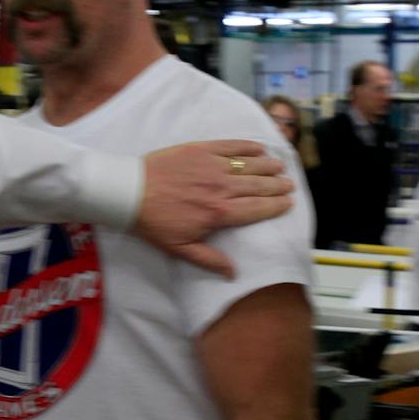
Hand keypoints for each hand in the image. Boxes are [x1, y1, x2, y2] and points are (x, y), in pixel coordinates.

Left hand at [137, 141, 292, 278]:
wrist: (129, 192)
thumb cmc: (153, 223)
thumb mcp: (180, 249)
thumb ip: (209, 260)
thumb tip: (233, 273)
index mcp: (219, 213)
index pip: (257, 209)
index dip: (275, 206)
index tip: (288, 203)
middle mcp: (221, 188)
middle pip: (258, 186)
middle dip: (277, 185)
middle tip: (289, 184)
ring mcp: (212, 166)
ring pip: (249, 165)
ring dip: (268, 166)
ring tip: (280, 167)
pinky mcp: (201, 149)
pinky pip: (231, 146)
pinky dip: (248, 147)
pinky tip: (259, 149)